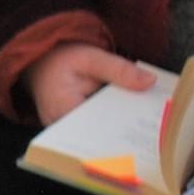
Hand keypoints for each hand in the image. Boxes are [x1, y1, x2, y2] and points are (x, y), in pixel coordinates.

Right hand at [23, 42, 157, 129]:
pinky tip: (129, 120)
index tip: (145, 132)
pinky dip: (110, 126)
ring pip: (96, 137)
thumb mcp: (92, 57)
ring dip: (118, 130)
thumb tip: (149, 82)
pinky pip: (93, 132)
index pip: (97, 129)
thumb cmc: (62, 58)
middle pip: (98, 137)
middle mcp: (60, 126)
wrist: (41, 60)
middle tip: (152, 130)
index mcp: (63, 109)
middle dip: (124, 133)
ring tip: (144, 127)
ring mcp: (64, 131)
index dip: (121, 132)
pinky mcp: (70, 130)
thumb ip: (119, 70)